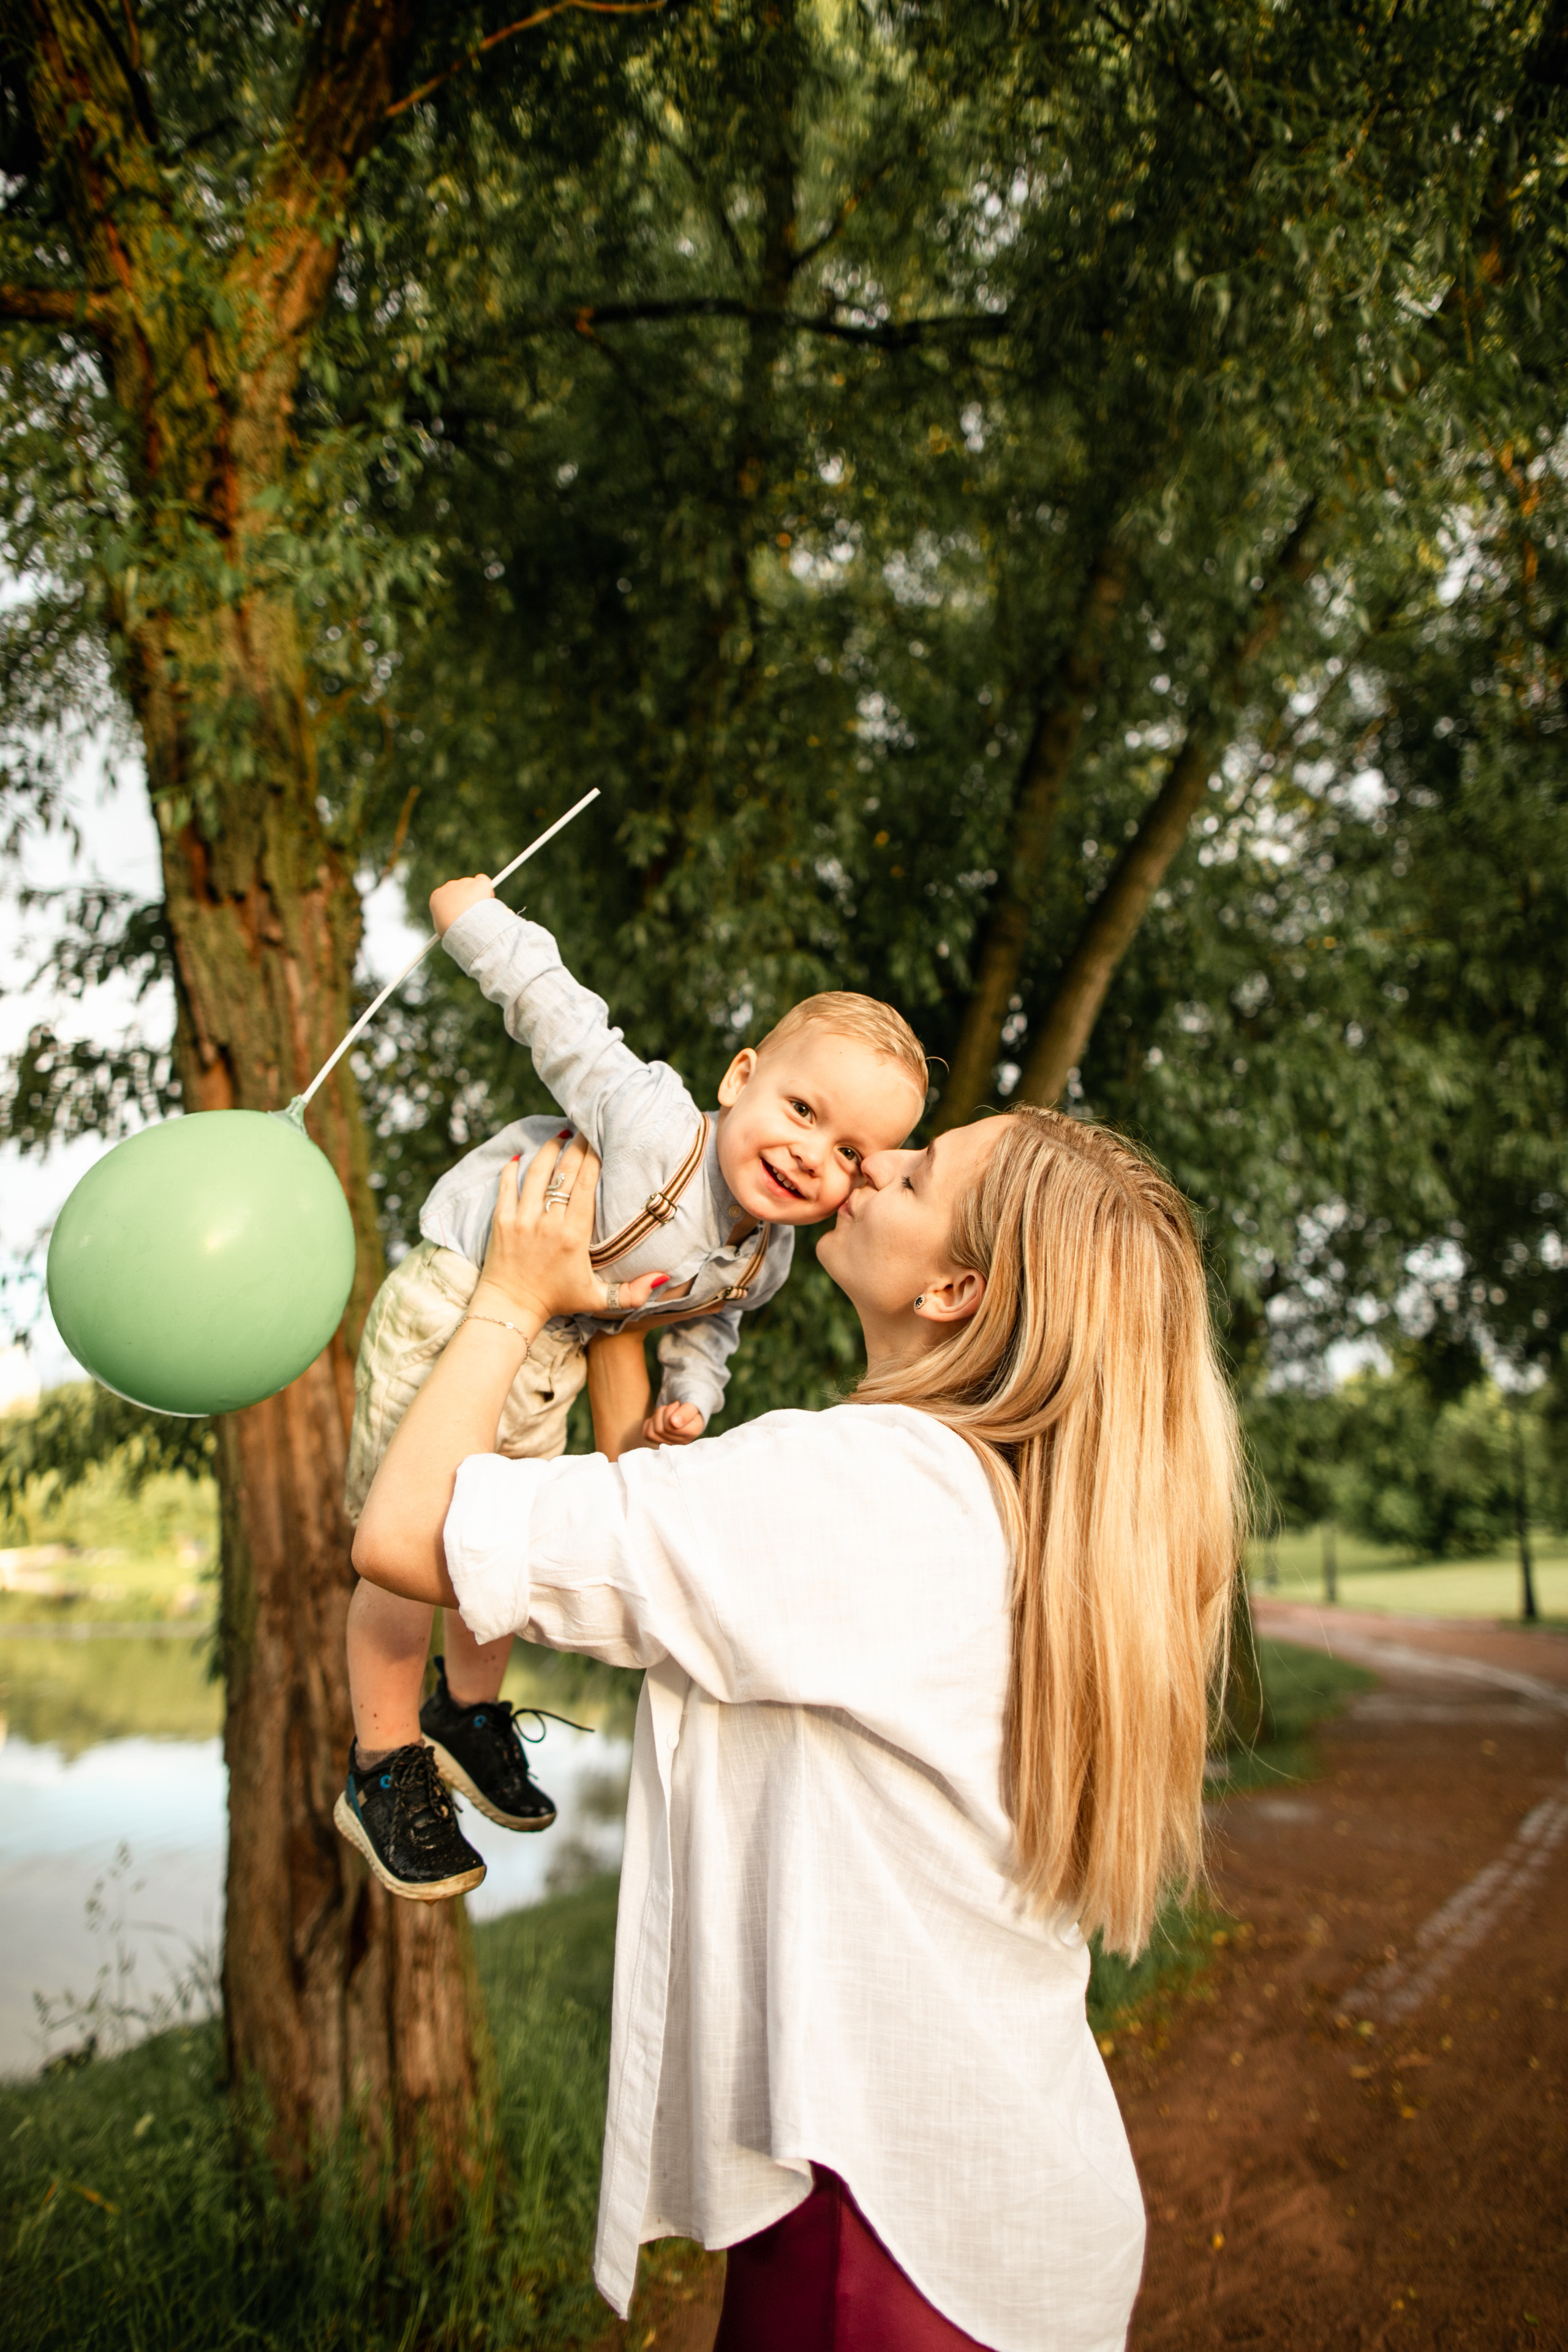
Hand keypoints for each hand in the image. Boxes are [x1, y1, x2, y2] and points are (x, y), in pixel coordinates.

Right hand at [430, 873, 495, 935]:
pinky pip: (483, 881)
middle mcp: (449, 886)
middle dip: (467, 899)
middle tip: (474, 913)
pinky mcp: (478, 883)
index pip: (447, 896)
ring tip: (482, 913)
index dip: (456, 904)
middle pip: (460, 889)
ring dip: (478, 896)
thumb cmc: (451, 930)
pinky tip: (488, 899)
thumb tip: (450, 924)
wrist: (463, 925)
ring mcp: (464, 883)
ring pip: (473, 886)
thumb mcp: (442, 928)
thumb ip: (445, 921)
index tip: (462, 912)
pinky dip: (487, 888)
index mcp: (438, 896)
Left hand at [474, 1135, 669, 1326]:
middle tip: (584, 1128)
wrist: (510, 1307)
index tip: (599, 1140)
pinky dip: (512, 1168)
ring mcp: (522, 1218)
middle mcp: (548, 1221)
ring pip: (536, 1172)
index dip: (593, 1157)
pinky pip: (506, 1185)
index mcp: (574, 1234)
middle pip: (565, 1171)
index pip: (586, 1184)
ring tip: (559, 1136)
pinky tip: (521, 1157)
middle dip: (576, 1145)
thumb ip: (633, 1292)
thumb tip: (664, 1277)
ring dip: (548, 1149)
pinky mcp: (501, 1220)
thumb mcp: (599, 1299)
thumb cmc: (557, 1301)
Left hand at [642, 1401, 705, 1446]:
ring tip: (665, 1412)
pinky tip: (659, 1419)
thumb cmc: (688, 1404)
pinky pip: (647, 1435)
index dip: (670, 1411)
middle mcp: (683, 1441)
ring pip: (652, 1433)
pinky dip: (650, 1423)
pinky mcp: (660, 1442)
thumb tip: (674, 1424)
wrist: (684, 1407)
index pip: (671, 1426)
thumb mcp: (691, 1403)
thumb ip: (686, 1411)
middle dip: (662, 1412)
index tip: (677, 1404)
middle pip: (660, 1429)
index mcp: (693, 1431)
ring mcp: (671, 1443)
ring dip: (656, 1417)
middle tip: (670, 1407)